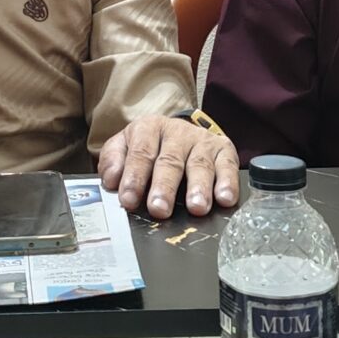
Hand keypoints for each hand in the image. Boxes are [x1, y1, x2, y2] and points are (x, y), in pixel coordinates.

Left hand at [98, 116, 239, 220]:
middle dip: (164, 186)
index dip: (134, 177)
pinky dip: (228, 183)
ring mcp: (202, 141)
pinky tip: (224, 199)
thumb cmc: (150, 147)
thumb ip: (113, 161)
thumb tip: (110, 180)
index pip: (140, 153)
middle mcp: (177, 132)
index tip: (129, 200)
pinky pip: (228, 166)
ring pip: (200, 164)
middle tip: (159, 209)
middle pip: (170, 161)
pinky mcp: (224, 149)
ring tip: (196, 207)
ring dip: (198, 187)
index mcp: (149, 128)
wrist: (180, 132)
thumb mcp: (124, 146)